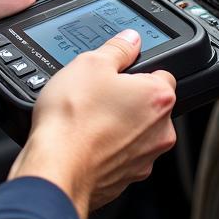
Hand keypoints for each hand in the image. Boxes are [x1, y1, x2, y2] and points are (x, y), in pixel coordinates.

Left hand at [0, 0, 102, 90]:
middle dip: (81, 46)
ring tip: (70, 62)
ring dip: (62, 64)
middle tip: (92, 46)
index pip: (77, 14)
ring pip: (58, 66)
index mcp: (42, 7)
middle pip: (71, 43)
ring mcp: (28, 57)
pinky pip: (36, 82)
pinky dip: (42, 80)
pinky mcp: (16, 79)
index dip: (93, 19)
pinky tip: (47, 77)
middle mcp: (37, 33)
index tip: (112, 23)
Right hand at [8, 30, 177, 218]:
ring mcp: (145, 159)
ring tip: (88, 119)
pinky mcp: (127, 179)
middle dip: (128, 99)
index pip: (162, 73)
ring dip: (119, 125)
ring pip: (136, 132)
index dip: (138, 70)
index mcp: (159, 98)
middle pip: (150, 105)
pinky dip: (108, 149)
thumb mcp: (90, 64)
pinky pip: (121, 156)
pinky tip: (85, 141)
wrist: (55, 169)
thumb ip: (117, 48)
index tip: (119, 73)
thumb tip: (130, 40)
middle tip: (99, 95)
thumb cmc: (73, 120)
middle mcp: (161, 131)